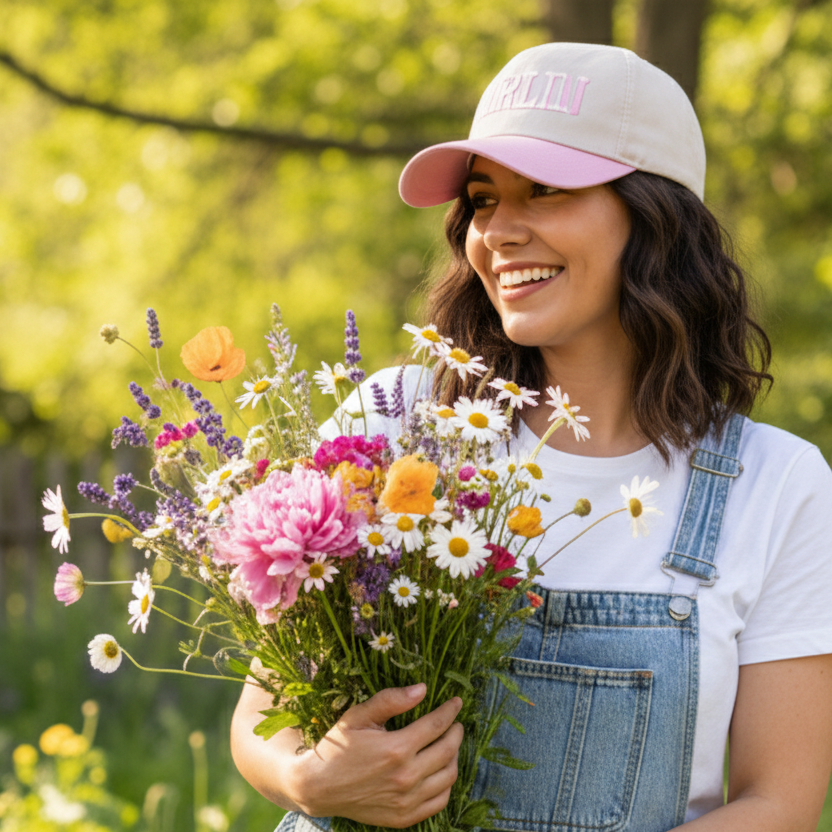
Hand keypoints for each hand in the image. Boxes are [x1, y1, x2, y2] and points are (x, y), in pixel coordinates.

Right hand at [294, 683, 462, 826]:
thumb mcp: (359, 716)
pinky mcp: (403, 817)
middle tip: (455, 723)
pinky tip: (441, 771)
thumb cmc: (338, 747)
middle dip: (456, 732)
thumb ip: (391, 700)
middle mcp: (405, 777)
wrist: (318, 786)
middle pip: (448, 750)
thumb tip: (422, 689)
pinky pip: (439, 801)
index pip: (436, 725)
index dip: (450, 711)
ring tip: (449, 744)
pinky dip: (446, 785)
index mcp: (396, 749)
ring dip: (454, 757)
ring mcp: (406, 801)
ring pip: (448, 776)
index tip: (457, 702)